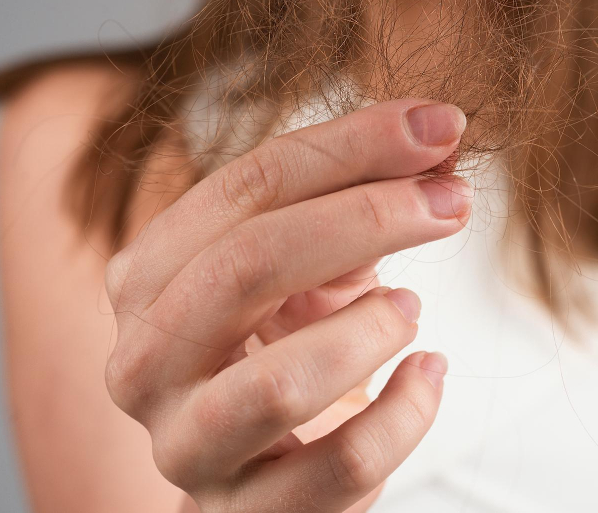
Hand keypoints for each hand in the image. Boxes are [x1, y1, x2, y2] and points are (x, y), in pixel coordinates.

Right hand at [103, 100, 469, 511]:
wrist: (266, 473)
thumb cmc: (286, 348)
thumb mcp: (307, 268)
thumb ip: (355, 200)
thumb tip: (439, 136)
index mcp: (148, 279)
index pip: (246, 187)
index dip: (352, 145)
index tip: (441, 125)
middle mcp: (145, 363)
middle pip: (247, 265)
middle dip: (367, 217)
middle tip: (451, 200)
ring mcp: (190, 447)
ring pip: (279, 383)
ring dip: (370, 329)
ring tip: (413, 305)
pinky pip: (342, 464)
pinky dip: (407, 410)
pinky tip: (429, 373)